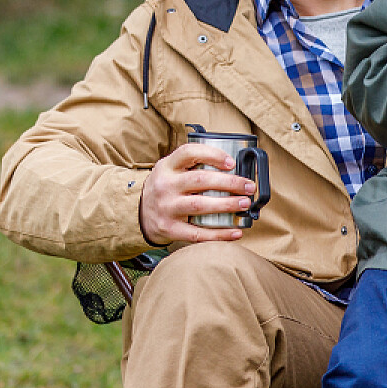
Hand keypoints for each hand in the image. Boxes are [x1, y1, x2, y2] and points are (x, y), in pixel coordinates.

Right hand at [138, 142, 255, 245]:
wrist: (137, 212)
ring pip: (200, 205)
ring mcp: (166, 208)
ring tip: (245, 204)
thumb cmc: (165, 188)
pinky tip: (236, 232)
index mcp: (167, 167)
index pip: (189, 153)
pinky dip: (219, 234)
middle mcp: (165, 185)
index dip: (212, 155)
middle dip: (230, 183)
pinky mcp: (169, 228)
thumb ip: (193, 165)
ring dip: (226, 205)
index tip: (232, 163)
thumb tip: (234, 168)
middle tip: (249, 186)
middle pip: (200, 180)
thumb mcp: (170, 169)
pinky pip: (197, 233)